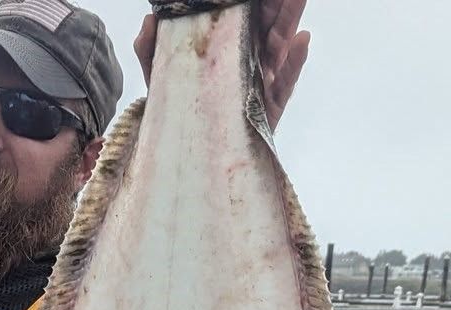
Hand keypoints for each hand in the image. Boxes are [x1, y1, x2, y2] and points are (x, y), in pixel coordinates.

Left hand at [133, 0, 311, 129]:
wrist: (186, 154)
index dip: (253, 3)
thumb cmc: (178, 108)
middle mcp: (247, 64)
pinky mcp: (267, 110)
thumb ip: (149, 49)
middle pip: (266, 29)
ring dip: (289, 22)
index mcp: (225, 51)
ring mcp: (260, 85)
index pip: (243, 20)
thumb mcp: (158, 76)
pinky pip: (285, 84)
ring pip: (279, 49)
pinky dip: (295, 62)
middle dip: (275, 7)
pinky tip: (302, 39)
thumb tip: (148, 20)